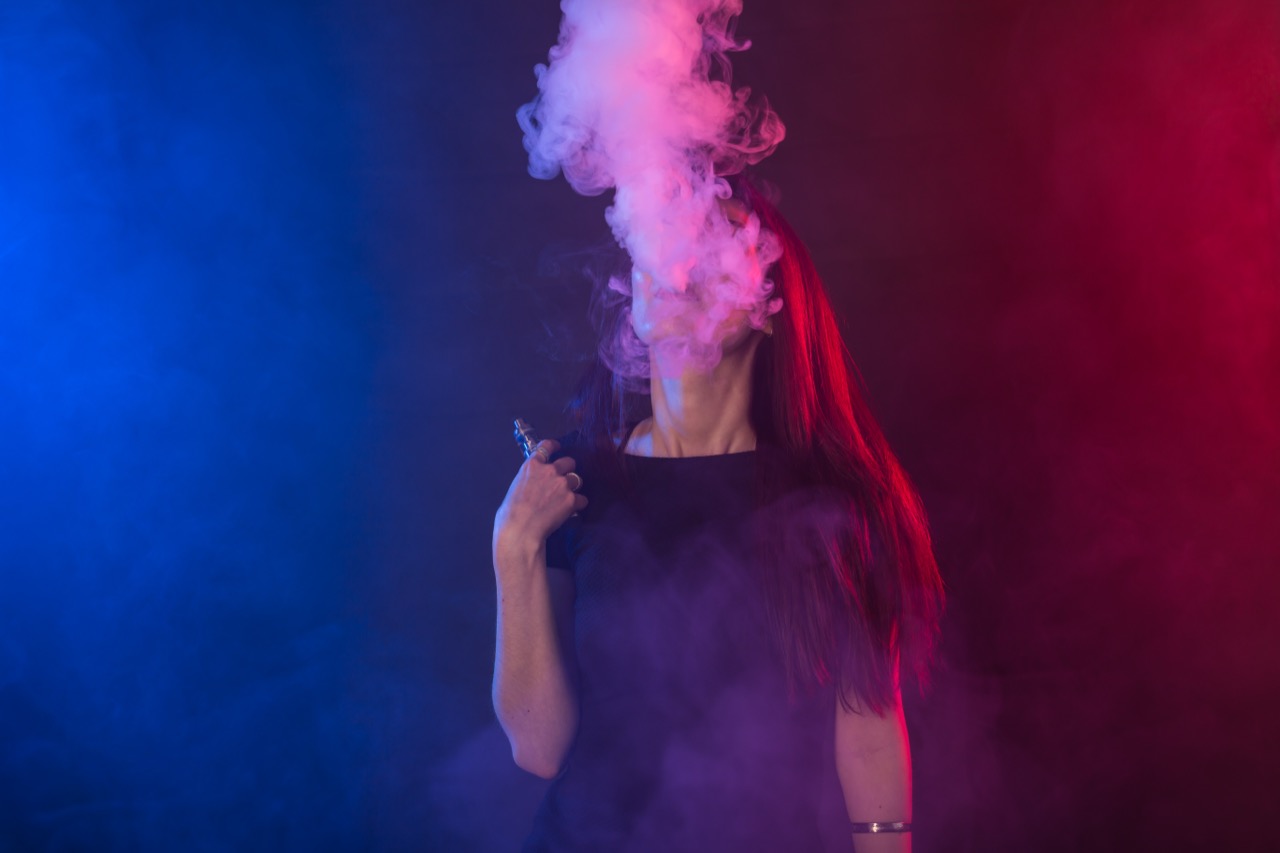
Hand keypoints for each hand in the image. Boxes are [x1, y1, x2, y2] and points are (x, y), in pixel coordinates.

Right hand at [493, 439, 586, 564]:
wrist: (521, 530)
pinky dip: (578, 505)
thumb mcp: (514, 488)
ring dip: (574, 487)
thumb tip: (531, 486)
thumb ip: (527, 481)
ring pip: (577, 480)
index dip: (554, 445)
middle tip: (564, 481)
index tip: (558, 446)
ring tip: (566, 498)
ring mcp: (562, 484)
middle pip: (569, 462)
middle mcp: (549, 471)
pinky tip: (571, 511)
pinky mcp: (571, 500)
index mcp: (532, 466)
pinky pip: (582, 499)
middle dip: (568, 470)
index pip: (546, 446)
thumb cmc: (511, 514)